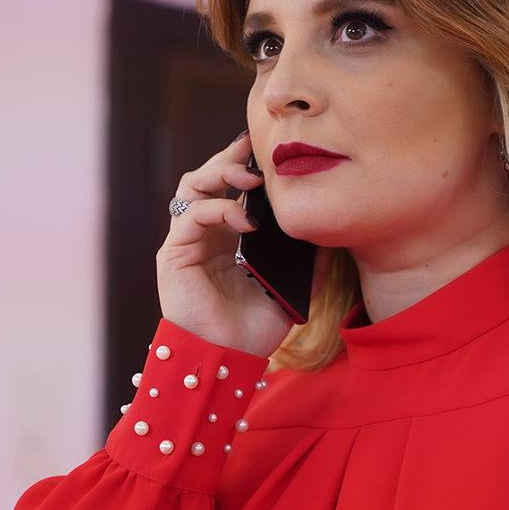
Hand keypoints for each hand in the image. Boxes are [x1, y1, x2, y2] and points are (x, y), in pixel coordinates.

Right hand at [155, 131, 321, 358]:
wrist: (228, 360)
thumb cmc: (254, 330)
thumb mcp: (292, 289)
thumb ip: (310, 264)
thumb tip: (335, 236)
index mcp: (225, 236)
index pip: (228, 186)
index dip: (244, 164)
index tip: (268, 149)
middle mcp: (202, 233)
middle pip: (206, 176)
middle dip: (229, 157)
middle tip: (255, 149)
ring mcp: (185, 242)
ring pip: (191, 186)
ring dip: (219, 172)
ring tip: (252, 178)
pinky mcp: (174, 255)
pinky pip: (190, 216)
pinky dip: (218, 210)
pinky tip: (247, 222)